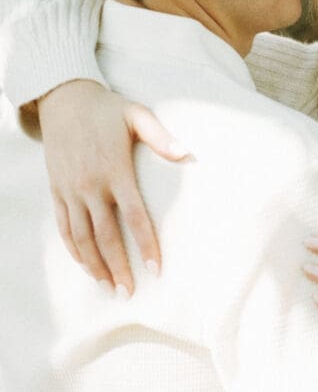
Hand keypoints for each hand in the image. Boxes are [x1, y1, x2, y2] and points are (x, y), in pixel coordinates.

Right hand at [39, 81, 188, 293]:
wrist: (63, 98)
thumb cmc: (107, 108)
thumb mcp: (136, 114)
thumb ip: (161, 136)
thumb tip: (187, 152)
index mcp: (114, 170)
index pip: (133, 216)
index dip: (146, 244)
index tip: (156, 269)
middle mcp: (90, 184)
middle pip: (105, 235)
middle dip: (118, 267)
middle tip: (129, 293)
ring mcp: (70, 189)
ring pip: (81, 237)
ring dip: (94, 265)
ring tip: (109, 288)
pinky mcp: (56, 189)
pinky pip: (63, 226)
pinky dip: (73, 249)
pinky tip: (86, 266)